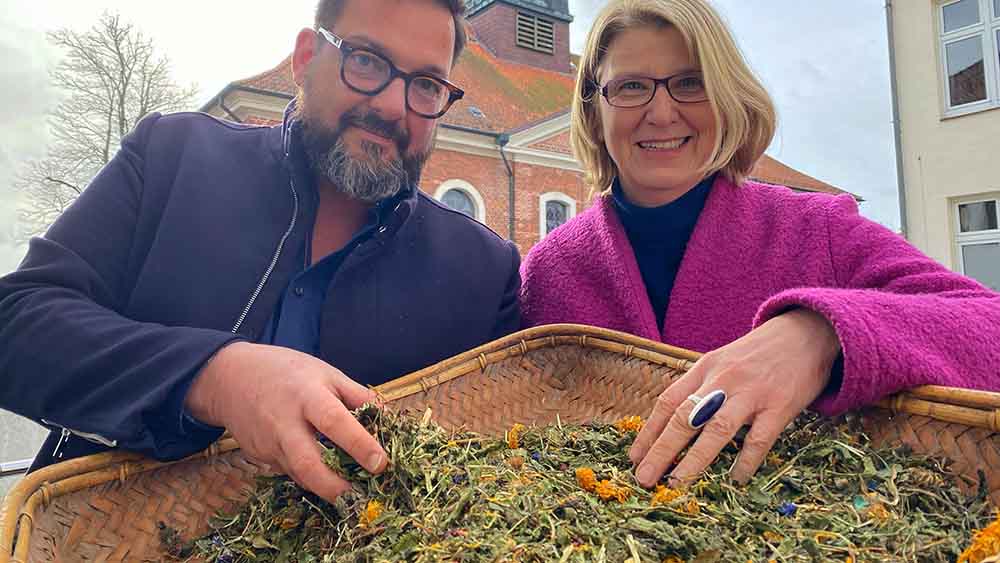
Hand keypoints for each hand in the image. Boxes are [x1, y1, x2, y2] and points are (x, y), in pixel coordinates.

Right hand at [185, 341, 386, 500]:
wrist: (229, 377)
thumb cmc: (286, 371)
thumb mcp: (326, 372)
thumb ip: (358, 396)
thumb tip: (389, 418)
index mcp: (308, 396)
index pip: (336, 422)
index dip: (360, 445)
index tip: (381, 464)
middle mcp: (285, 423)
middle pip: (308, 464)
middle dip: (335, 488)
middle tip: (359, 500)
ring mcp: (269, 443)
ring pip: (299, 475)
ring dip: (325, 488)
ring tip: (351, 494)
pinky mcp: (260, 457)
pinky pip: (290, 471)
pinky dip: (310, 476)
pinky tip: (325, 475)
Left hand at [629, 309, 840, 487]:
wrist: (806, 334)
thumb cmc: (758, 354)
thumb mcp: (722, 361)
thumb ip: (700, 387)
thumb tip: (672, 424)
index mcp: (704, 368)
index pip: (668, 401)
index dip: (649, 431)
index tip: (634, 457)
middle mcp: (722, 379)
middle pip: (685, 417)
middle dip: (661, 450)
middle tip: (644, 478)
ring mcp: (751, 393)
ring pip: (716, 429)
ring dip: (694, 459)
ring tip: (678, 482)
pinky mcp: (780, 406)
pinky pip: (758, 439)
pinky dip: (744, 461)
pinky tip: (735, 479)